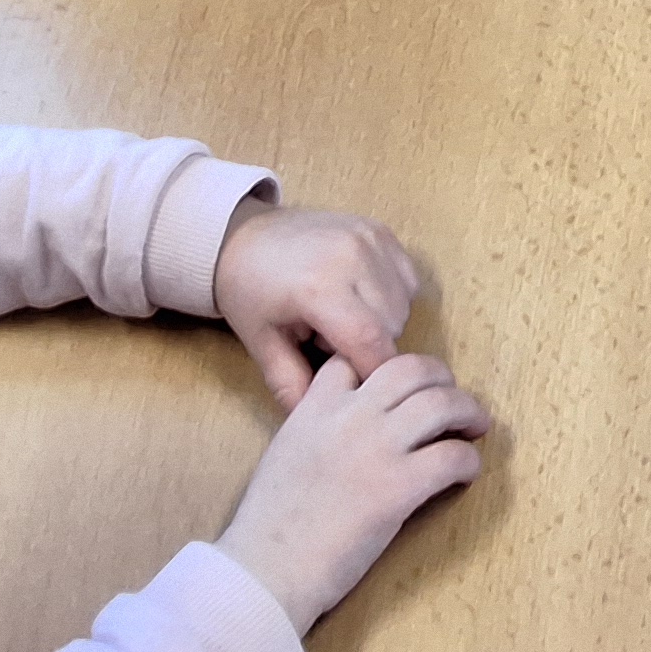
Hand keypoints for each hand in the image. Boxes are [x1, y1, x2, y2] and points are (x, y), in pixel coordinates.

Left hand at [214, 197, 423, 411]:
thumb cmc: (249, 292)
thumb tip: (319, 421)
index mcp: (321, 288)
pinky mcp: (382, 230)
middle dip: (370, 347)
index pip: (371, 343)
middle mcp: (354, 257)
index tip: (358, 387)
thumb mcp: (262, 345)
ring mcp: (371, 239)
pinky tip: (359, 297)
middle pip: (391, 326)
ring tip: (342, 318)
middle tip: (329, 343)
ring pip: (403, 303)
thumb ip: (292, 385)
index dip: (372, 372)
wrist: (244, 236)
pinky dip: (391, 296)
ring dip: (382, 322)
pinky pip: (406, 278)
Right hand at [214, 354, 489, 635]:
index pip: (355, 359)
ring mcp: (377, 447)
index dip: (382, 365)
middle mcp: (349, 416)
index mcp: (314, 408)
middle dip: (440, 378)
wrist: (265, 571)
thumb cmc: (268, 528)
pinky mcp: (400, 485)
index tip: (400, 385)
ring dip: (468, 411)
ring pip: (442, 403)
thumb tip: (348, 431)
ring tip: (475, 426)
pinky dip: (468, 460)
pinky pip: (452, 456)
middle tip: (452, 398)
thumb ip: (316, 430)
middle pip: (412, 368)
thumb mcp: (285, 456)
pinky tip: (466, 472)